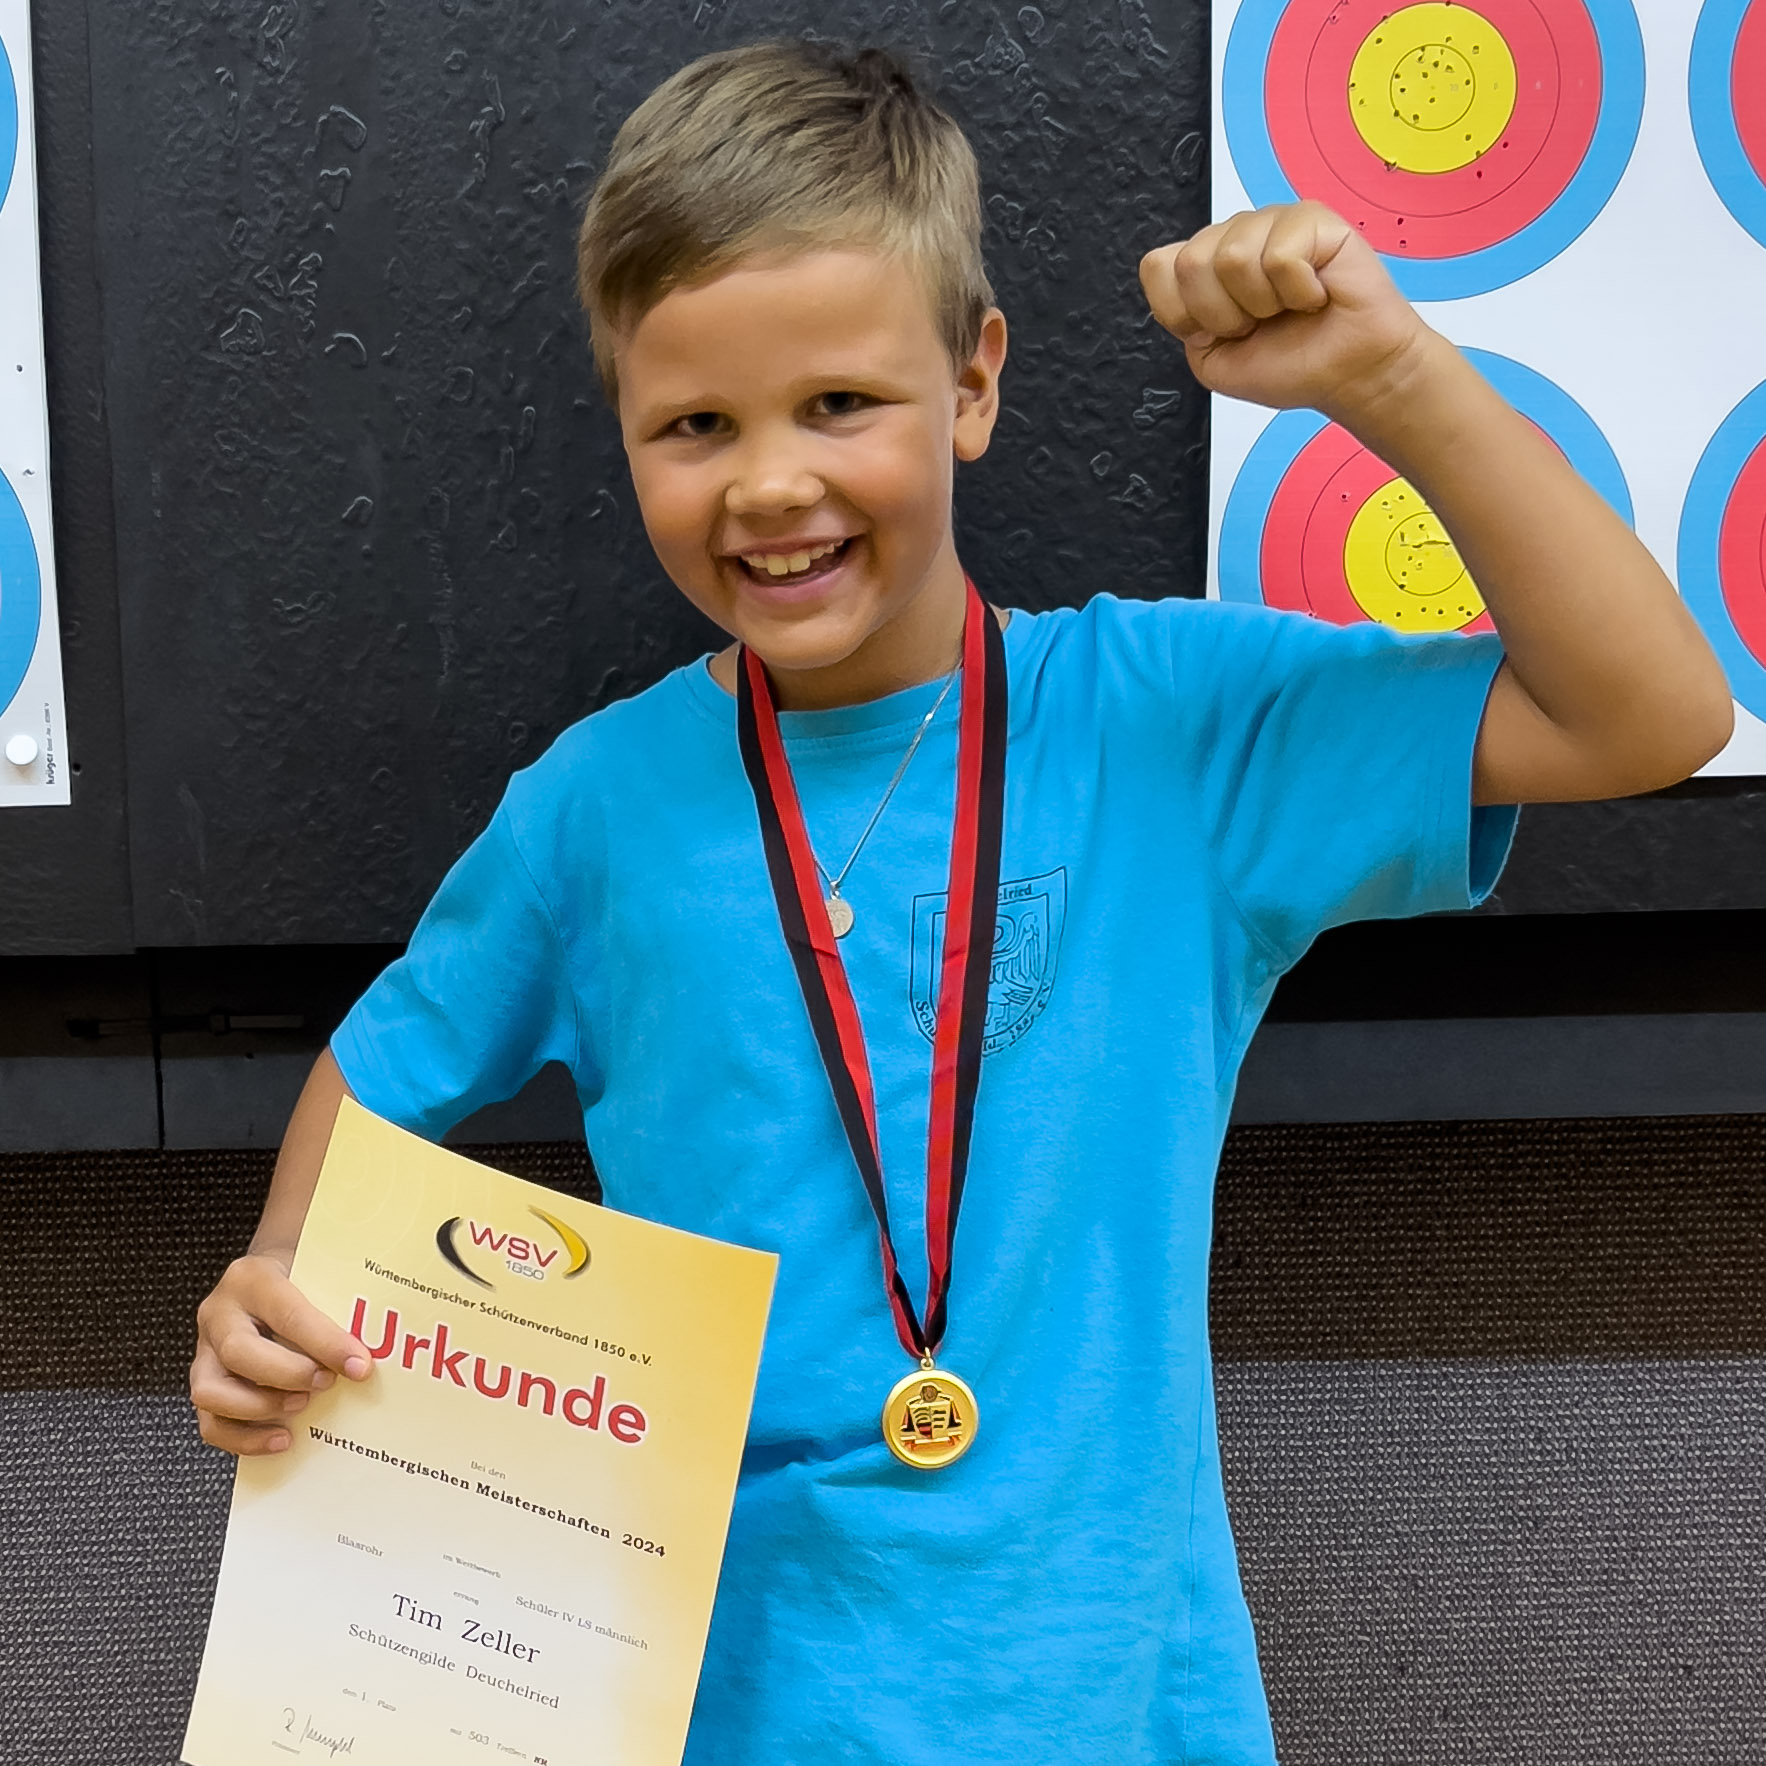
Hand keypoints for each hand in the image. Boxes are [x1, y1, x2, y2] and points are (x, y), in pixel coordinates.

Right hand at [190, 1250, 370, 1455]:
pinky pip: (210, 1422)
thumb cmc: (300, 1276)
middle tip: (327, 1383)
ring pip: (210, 1391)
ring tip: (301, 1406)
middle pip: (239, 1351)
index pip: (287, 1313)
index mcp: (252, 1279)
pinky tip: (282, 1438)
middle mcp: (220, 1313)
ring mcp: (204, 1350)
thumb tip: (367, 1356)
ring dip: (260, 1407)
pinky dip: (245, 1439)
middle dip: (288, 1375)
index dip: (325, 1343)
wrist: (270, 1272)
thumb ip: (338, 1306)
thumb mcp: (316, 1274)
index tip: (359, 1366)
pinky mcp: (202, 1382)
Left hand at [1139, 201, 1431, 422]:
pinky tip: (1314, 294)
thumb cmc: (1293, 364)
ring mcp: (1271, 222)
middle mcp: (1233, 237)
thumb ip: (1180, 319)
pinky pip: (1278, 255)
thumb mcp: (1213, 360)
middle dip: (1224, 313)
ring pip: (1231, 257)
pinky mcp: (1311, 218)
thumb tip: (1179, 272)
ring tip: (1290, 307)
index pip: (1157, 267)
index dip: (1183, 311)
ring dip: (1263, 303)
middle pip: (1190, 263)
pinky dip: (1297, 291)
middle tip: (1262, 323)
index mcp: (1206, 267)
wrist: (1350, 375)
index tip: (1222, 332)